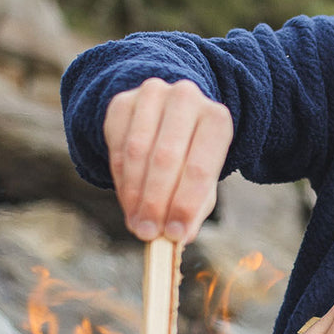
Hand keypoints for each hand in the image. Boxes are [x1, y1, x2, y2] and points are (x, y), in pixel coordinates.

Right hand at [103, 78, 233, 243]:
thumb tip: (177, 237)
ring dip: (134, 193)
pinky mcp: (123, 101)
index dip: (185, 204)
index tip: (173, 235)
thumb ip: (195, 206)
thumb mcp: (204, 179)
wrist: (172, 116)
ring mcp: (152, 95)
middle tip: (148, 233)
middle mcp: (187, 99)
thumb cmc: (194, 156)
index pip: (200, 167)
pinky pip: (116, 144)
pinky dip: (120, 178)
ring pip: (137, 151)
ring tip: (137, 223)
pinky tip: (127, 201)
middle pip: (166, 158)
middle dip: (155, 202)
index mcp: (217, 119)